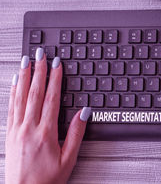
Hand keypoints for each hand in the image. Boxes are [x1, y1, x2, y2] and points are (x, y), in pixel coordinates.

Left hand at [5, 48, 90, 183]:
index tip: (57, 64)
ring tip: (26, 62)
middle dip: (38, 71)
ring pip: (20, 97)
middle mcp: (29, 128)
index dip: (55, 79)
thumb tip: (84, 113)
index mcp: (46, 132)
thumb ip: (76, 133)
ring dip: (25, 77)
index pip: (52, 98)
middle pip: (35, 93)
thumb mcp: (68, 159)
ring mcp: (17, 130)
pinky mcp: (10, 134)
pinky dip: (13, 92)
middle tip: (40, 55)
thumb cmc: (46, 179)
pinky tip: (16, 83)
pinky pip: (11, 108)